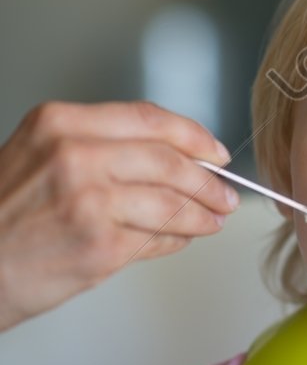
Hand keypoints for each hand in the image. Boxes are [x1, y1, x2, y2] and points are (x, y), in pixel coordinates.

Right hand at [0, 101, 236, 331]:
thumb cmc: (2, 213)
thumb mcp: (40, 152)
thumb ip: (100, 145)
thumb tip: (173, 155)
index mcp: (61, 123)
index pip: (149, 119)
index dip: (193, 135)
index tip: (215, 150)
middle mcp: (76, 155)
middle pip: (169, 160)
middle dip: (208, 179)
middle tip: (226, 192)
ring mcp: (90, 201)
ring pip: (171, 201)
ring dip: (202, 212)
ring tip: (215, 218)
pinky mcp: (99, 246)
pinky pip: (157, 238)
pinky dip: (177, 239)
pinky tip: (184, 238)